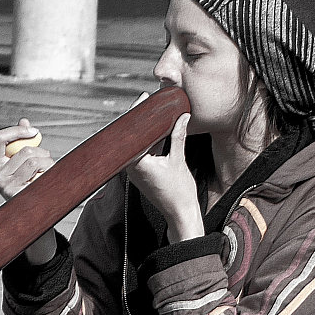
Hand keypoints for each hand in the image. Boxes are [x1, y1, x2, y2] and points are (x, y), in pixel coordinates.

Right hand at [0, 118, 53, 201]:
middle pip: (24, 150)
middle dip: (42, 151)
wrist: (34, 214)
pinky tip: (46, 183)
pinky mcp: (19, 196)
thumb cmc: (30, 183)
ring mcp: (6, 187)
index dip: (17, 130)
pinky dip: (48, 174)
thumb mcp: (24, 162)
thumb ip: (23, 142)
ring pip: (34, 161)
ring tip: (47, 173)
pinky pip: (40, 175)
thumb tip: (24, 120)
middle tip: (47, 159)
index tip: (34, 131)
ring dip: (48, 164)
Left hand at [127, 113, 202, 241]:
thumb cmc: (179, 193)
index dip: (136, 115)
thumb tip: (182, 117)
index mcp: (137, 163)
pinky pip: (142, 153)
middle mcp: (131, 168)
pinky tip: (158, 133)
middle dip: (140, 121)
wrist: (180, 213)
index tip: (142, 101)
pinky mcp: (141, 174)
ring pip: (137, 145)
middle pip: (131, 138)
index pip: (132, 133)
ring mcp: (135, 171)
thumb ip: (178, 136)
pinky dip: (149, 142)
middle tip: (149, 105)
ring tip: (155, 116)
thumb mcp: (179, 160)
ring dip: (145, 131)